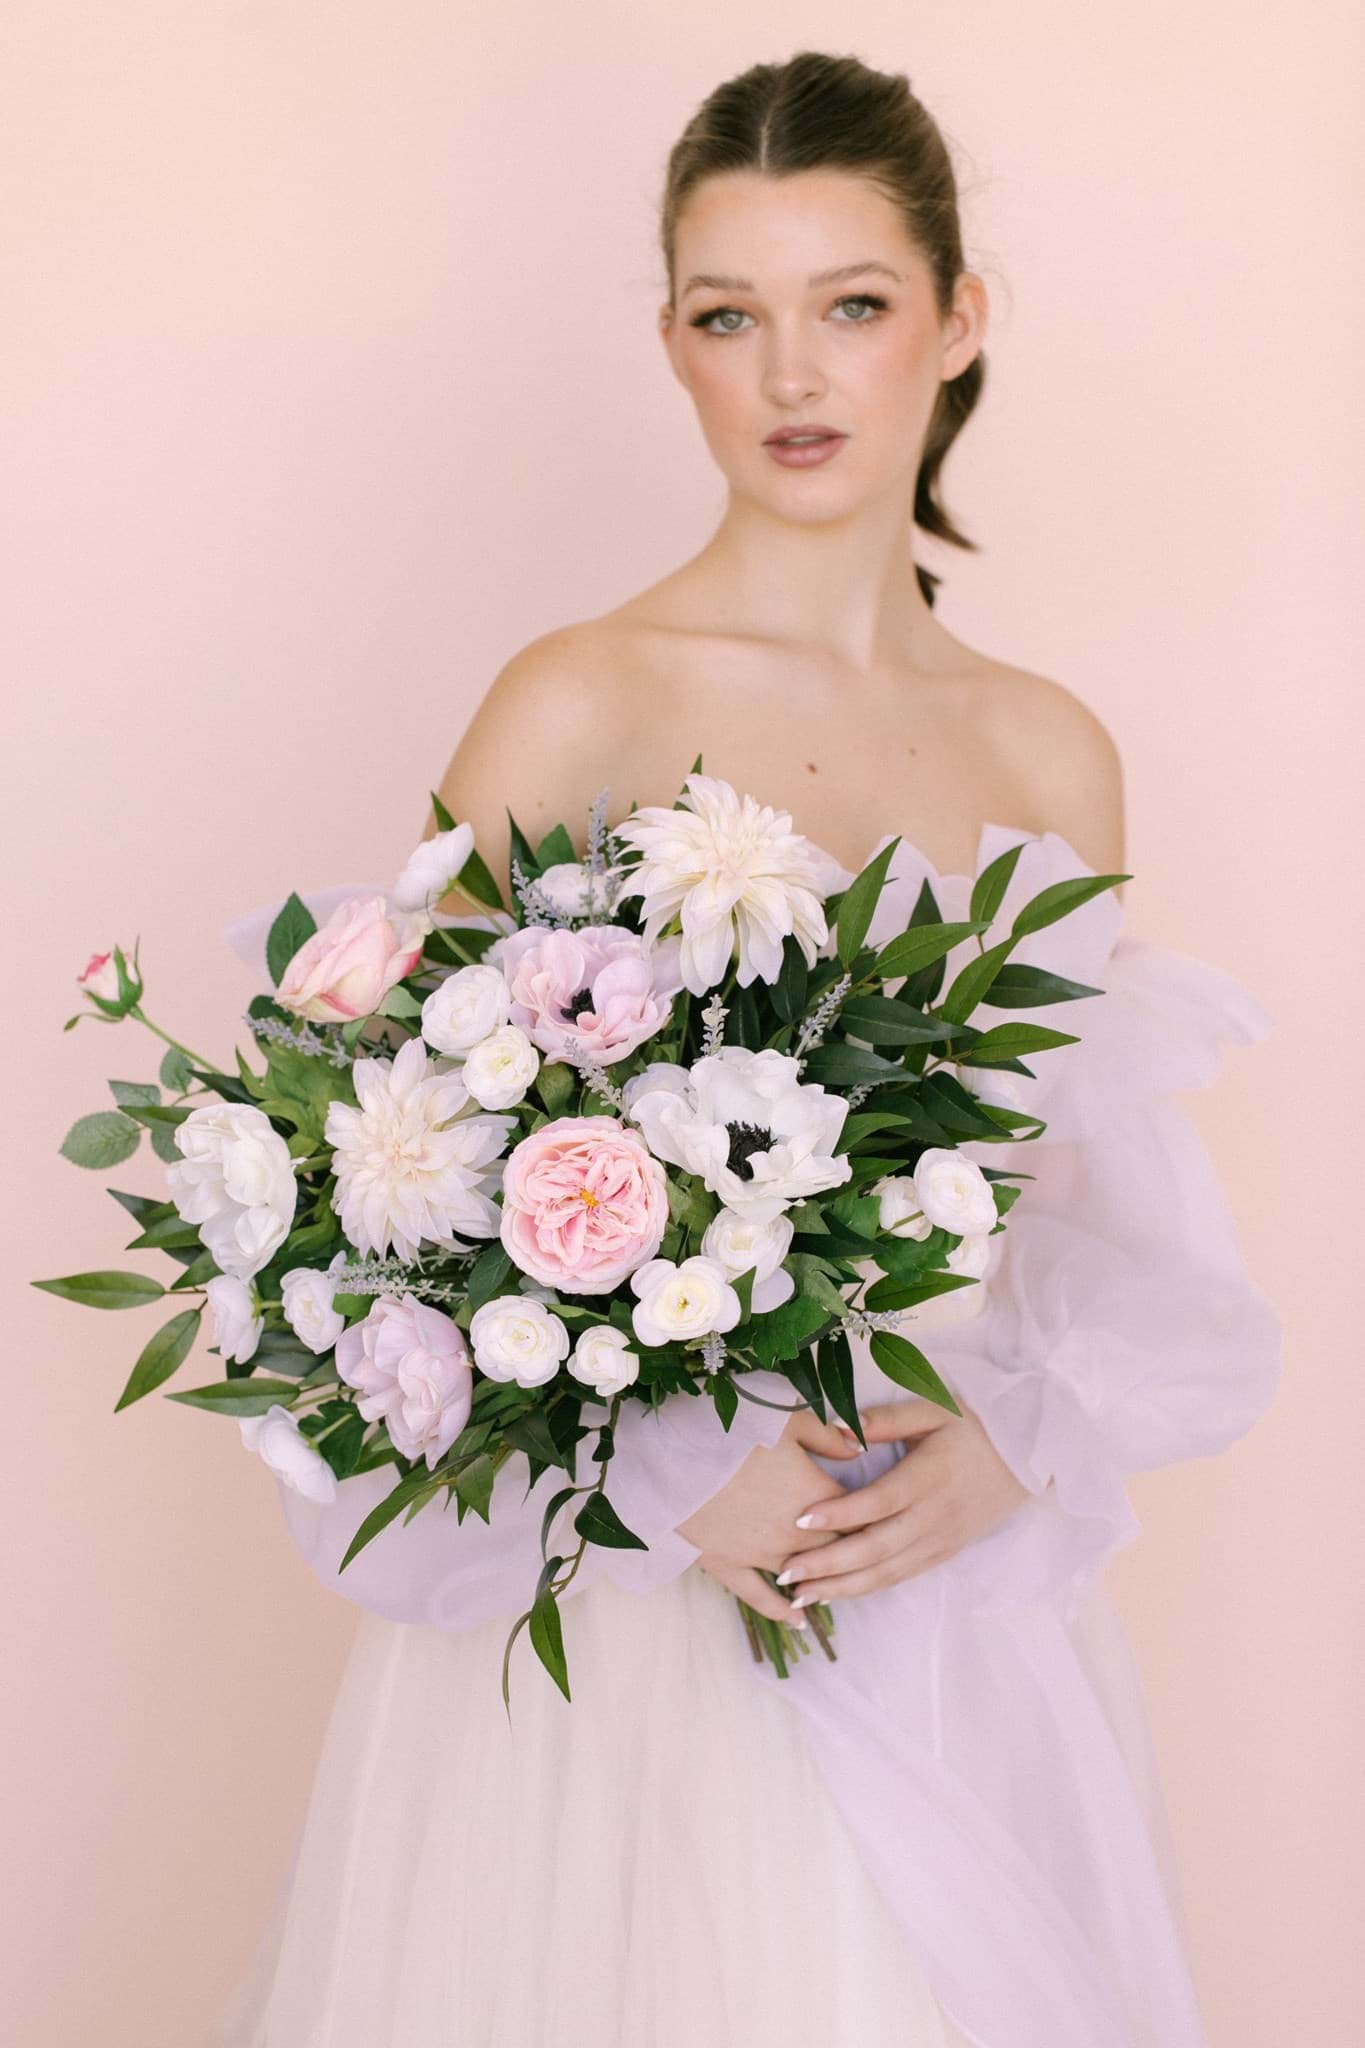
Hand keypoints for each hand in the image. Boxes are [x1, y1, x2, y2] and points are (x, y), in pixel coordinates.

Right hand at [678, 1408, 864, 1623]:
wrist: (672, 1459)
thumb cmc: (731, 1432)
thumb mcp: (785, 1420)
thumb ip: (827, 1436)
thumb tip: (859, 1448)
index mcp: (816, 1495)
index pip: (860, 1513)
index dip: (872, 1513)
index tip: (883, 1512)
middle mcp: (797, 1533)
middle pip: (839, 1547)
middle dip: (853, 1546)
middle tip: (866, 1546)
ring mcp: (763, 1555)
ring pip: (806, 1575)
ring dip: (824, 1580)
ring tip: (838, 1584)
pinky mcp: (731, 1567)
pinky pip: (762, 1599)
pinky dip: (784, 1611)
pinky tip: (800, 1620)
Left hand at [774, 1397, 1030, 1605]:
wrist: (1027, 1457)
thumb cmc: (974, 1426)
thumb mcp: (935, 1408)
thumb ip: (888, 1419)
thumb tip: (840, 1427)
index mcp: (928, 1477)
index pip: (879, 1502)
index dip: (840, 1514)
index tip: (799, 1519)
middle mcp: (934, 1516)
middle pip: (876, 1548)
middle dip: (828, 1565)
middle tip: (785, 1574)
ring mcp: (940, 1540)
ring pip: (887, 1572)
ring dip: (842, 1587)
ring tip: (800, 1596)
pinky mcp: (945, 1552)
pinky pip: (902, 1576)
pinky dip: (868, 1588)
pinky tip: (837, 1592)